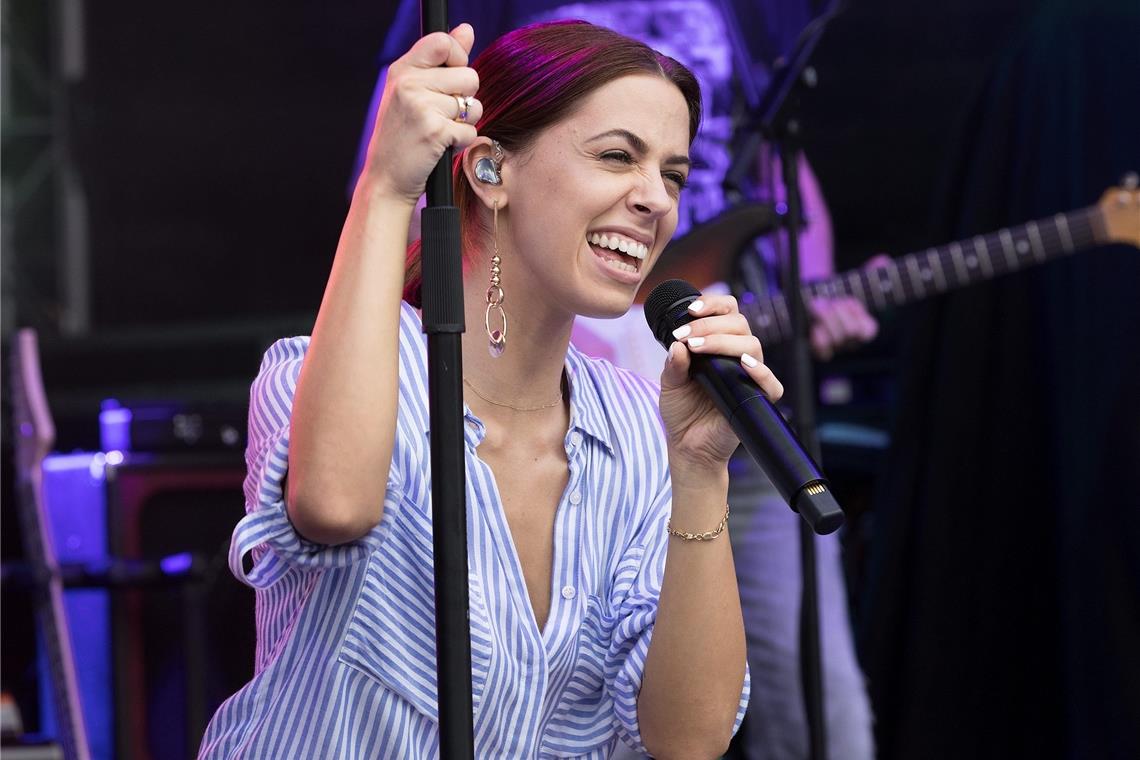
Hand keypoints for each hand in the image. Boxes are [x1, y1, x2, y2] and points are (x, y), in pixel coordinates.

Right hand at [363, 24, 482, 204]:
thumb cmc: (402, 135)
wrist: (386, 179)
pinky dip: (461, 142)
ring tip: (441, 130)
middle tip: (443, 114)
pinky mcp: (434, 131)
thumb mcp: (413, 92)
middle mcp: (408, 84)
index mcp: (402, 70)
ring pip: (473, 105)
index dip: (459, 59)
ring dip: (465, 122)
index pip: (443, 43)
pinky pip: (470, 130)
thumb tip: (467, 30)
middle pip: (469, 76)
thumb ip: (440, 61)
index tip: (452, 79)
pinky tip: (440, 145)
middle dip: (465, 98)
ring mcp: (420, 107)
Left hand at [659, 294, 783, 474]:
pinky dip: (761, 372)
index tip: (691, 310)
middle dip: (710, 324)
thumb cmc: (682, 411)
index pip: (727, 313)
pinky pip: (772, 383)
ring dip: (723, 342)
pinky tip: (744, 365)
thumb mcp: (670, 384)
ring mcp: (749, 376)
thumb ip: (674, 364)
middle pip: (740, 324)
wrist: (687, 445)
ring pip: (752, 345)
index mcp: (719, 346)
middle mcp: (737, 356)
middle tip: (686, 335)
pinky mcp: (758, 399)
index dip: (713, 305)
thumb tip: (678, 344)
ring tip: (697, 349)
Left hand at [807, 254, 890, 360]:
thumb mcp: (855, 281)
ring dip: (825, 317)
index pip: (868, 330)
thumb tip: (883, 260)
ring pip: (835, 339)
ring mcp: (836, 348)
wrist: (812, 302)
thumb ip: (871, 272)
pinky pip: (822, 350)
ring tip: (818, 304)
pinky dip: (817, 335)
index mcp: (865, 328)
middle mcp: (852, 341)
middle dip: (838, 311)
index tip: (848, 300)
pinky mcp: (819, 350)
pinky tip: (814, 324)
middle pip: (850, 331)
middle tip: (829, 299)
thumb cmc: (838, 293)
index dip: (856, 313)